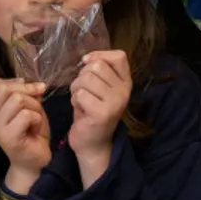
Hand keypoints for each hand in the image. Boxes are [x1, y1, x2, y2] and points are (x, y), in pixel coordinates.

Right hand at [0, 76, 51, 180]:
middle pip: (5, 89)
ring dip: (34, 107)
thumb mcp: (27, 106)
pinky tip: (34, 130)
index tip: (25, 91)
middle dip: (27, 92)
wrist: (34, 162)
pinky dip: (37, 119)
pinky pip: (26, 115)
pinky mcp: (9, 138)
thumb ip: (24, 93)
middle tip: (35, 106)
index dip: (11, 82)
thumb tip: (33, 84)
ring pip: (17, 100)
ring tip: (34, 120)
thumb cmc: (30, 132)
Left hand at [69, 50, 131, 186]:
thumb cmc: (92, 111)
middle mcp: (124, 91)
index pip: (119, 56)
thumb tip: (87, 58)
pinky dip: (75, 101)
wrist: (92, 144)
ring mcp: (115, 102)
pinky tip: (80, 110)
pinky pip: (81, 94)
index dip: (100, 55)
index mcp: (126, 82)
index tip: (88, 65)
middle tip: (83, 92)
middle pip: (97, 66)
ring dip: (76, 89)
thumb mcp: (100, 87)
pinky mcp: (102, 114)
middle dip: (82, 76)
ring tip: (81, 101)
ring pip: (86, 79)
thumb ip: (98, 70)